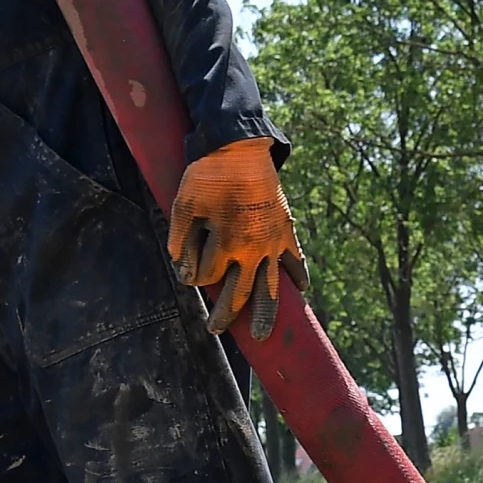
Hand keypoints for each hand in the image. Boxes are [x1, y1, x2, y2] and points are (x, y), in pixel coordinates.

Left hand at [168, 138, 306, 340]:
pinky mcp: (285, 230)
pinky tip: (301, 291)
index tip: (188, 272)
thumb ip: (181, 240)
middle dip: (226, 315)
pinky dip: (299, 275)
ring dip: (266, 313)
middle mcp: (251, 250)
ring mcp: (272, 242)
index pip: (209, 277)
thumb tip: (183, 269)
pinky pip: (296, 260)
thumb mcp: (183, 205)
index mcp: (225, 244)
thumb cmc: (207, 175)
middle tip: (216, 330)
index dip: (194, 278)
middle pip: (239, 294)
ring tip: (264, 334)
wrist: (240, 148)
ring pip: (271, 287)